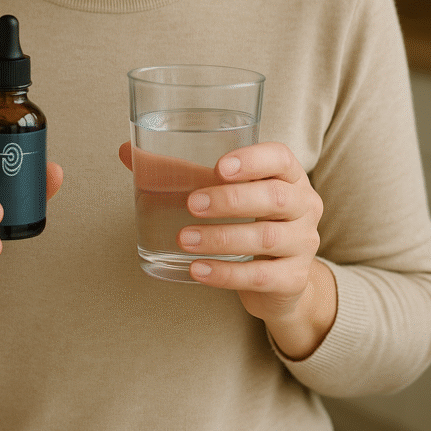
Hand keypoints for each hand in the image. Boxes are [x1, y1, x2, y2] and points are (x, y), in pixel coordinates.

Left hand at [119, 140, 334, 358]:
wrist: (280, 279)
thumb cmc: (247, 219)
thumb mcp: (224, 191)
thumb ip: (180, 170)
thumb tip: (126, 150)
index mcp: (289, 175)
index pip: (281, 158)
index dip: (253, 159)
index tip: (219, 167)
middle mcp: (304, 205)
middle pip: (275, 197)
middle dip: (230, 200)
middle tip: (191, 204)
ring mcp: (303, 243)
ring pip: (266, 238)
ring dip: (221, 238)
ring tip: (183, 239)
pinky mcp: (294, 279)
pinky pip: (261, 276)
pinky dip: (226, 274)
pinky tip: (197, 270)